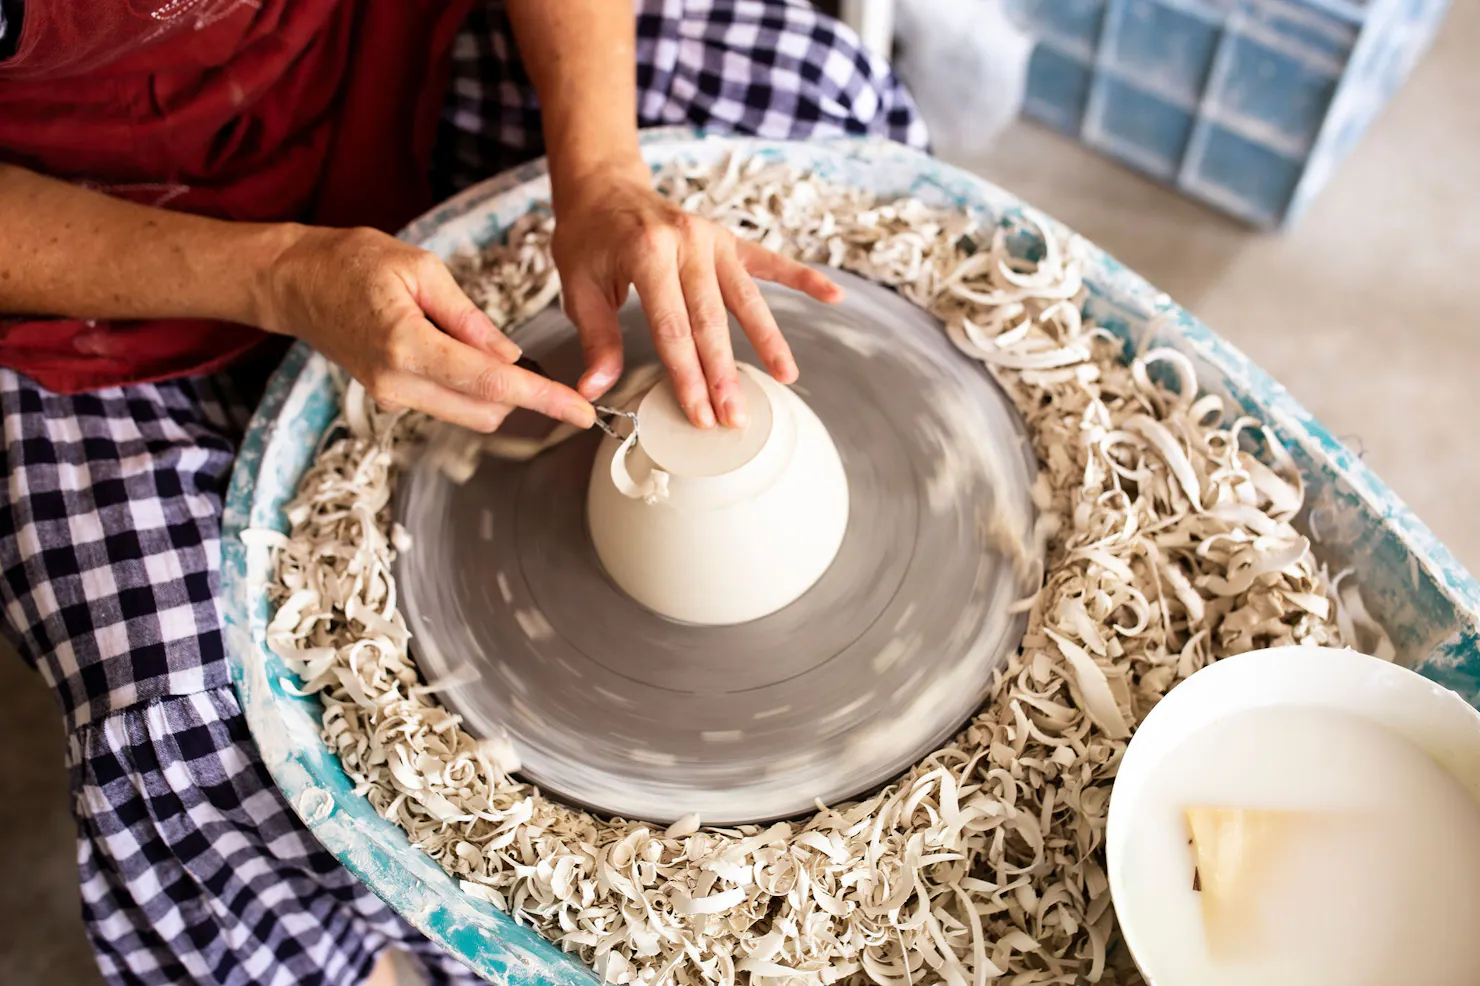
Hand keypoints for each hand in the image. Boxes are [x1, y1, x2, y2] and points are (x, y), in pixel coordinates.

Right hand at [257, 225, 594, 432]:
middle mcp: (398, 383)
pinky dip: (470, 387)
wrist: (296, 282)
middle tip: (534, 357)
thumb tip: (511, 357)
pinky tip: (459, 352)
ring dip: (495, 390)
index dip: (543, 400)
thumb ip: (470, 319)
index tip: (580, 412)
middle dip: (521, 391)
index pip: (491, 383)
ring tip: (478, 341)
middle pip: (487, 409)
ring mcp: (391, 398)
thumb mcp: (421, 270)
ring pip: (471, 414)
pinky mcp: (390, 400)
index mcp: (407, 345)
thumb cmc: (353, 262)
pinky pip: (449, 404)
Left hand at [552, 162, 841, 428]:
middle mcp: (687, 243)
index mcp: (647, 253)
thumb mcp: (578, 285)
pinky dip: (803, 277)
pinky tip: (833, 295)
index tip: (700, 414)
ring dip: (768, 340)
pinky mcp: (729, 239)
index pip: (672, 328)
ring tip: (785, 377)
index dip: (688, 376)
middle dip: (725, 374)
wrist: (604, 185)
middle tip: (736, 416)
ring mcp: (713, 240)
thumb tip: (595, 389)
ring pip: (746, 299)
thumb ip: (596, 338)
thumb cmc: (589, 237)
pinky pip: (770, 262)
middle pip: (712, 321)